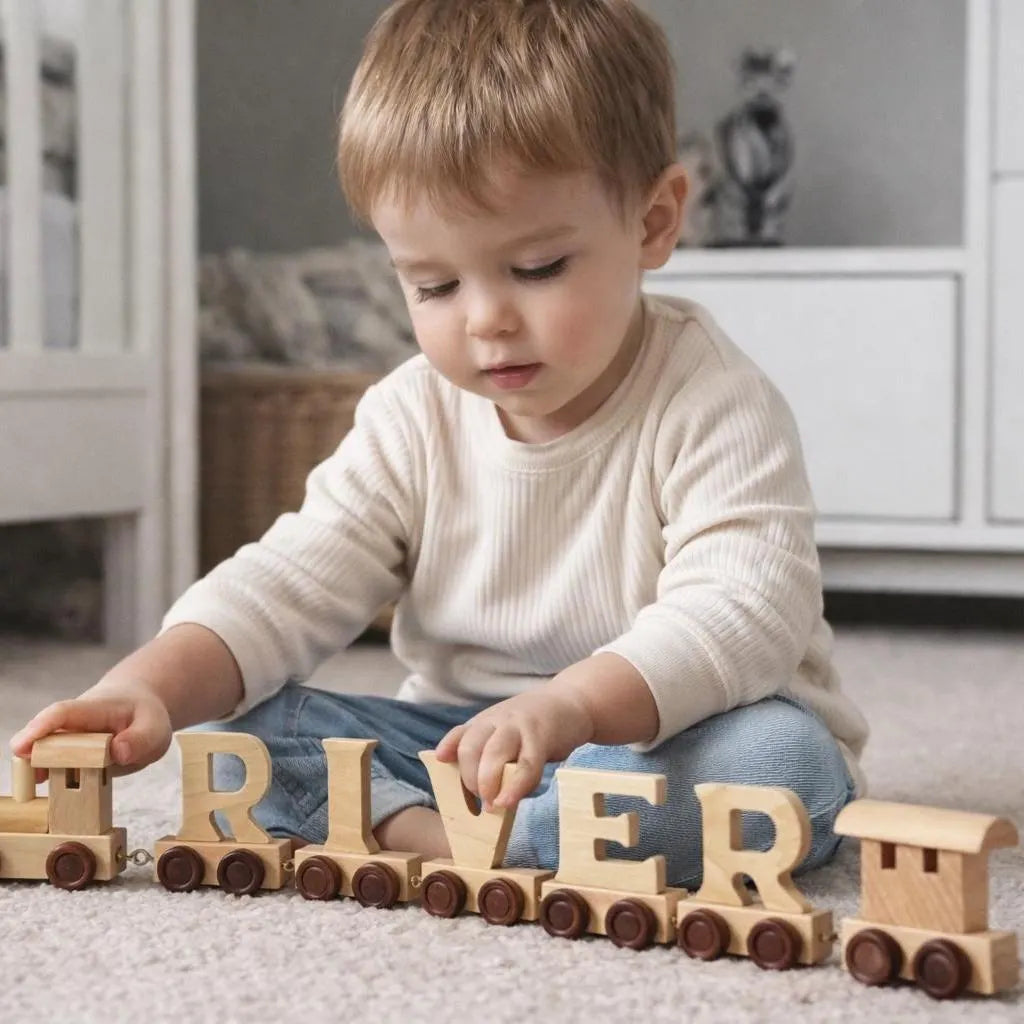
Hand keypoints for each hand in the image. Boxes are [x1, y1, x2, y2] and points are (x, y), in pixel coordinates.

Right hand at [10, 688, 172, 780]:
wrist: (137, 706)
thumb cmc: (143, 715)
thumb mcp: (154, 727)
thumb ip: (140, 739)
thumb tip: (119, 752)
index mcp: (94, 709)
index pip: (63, 714)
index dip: (41, 729)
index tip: (22, 747)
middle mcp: (73, 722)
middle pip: (46, 738)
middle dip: (36, 756)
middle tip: (39, 777)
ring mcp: (67, 738)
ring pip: (43, 754)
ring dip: (40, 770)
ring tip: (45, 785)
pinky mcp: (67, 754)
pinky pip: (52, 766)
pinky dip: (49, 778)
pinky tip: (52, 788)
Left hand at [435, 688, 594, 811]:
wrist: (573, 701)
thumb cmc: (537, 724)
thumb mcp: (506, 730)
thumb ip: (488, 751)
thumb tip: (474, 790)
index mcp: (486, 722)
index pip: (459, 734)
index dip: (448, 749)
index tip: (442, 764)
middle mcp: (497, 721)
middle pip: (470, 747)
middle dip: (469, 778)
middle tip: (480, 800)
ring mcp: (518, 727)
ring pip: (493, 754)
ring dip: (487, 783)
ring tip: (492, 805)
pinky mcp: (541, 738)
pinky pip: (525, 765)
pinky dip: (515, 787)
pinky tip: (509, 801)